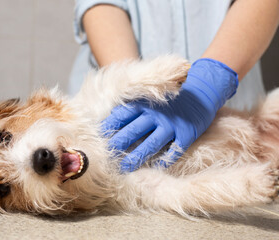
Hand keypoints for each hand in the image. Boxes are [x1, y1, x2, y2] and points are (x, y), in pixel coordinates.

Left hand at [101, 58, 238, 171]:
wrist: (202, 92)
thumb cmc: (171, 97)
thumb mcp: (151, 97)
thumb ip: (134, 106)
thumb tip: (112, 118)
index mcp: (145, 104)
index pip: (122, 116)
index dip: (109, 128)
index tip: (98, 138)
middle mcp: (156, 114)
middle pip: (133, 131)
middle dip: (118, 144)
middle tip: (105, 156)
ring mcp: (172, 125)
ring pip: (150, 144)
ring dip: (136, 157)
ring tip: (124, 167)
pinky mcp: (186, 134)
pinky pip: (173, 150)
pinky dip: (164, 160)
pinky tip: (153, 169)